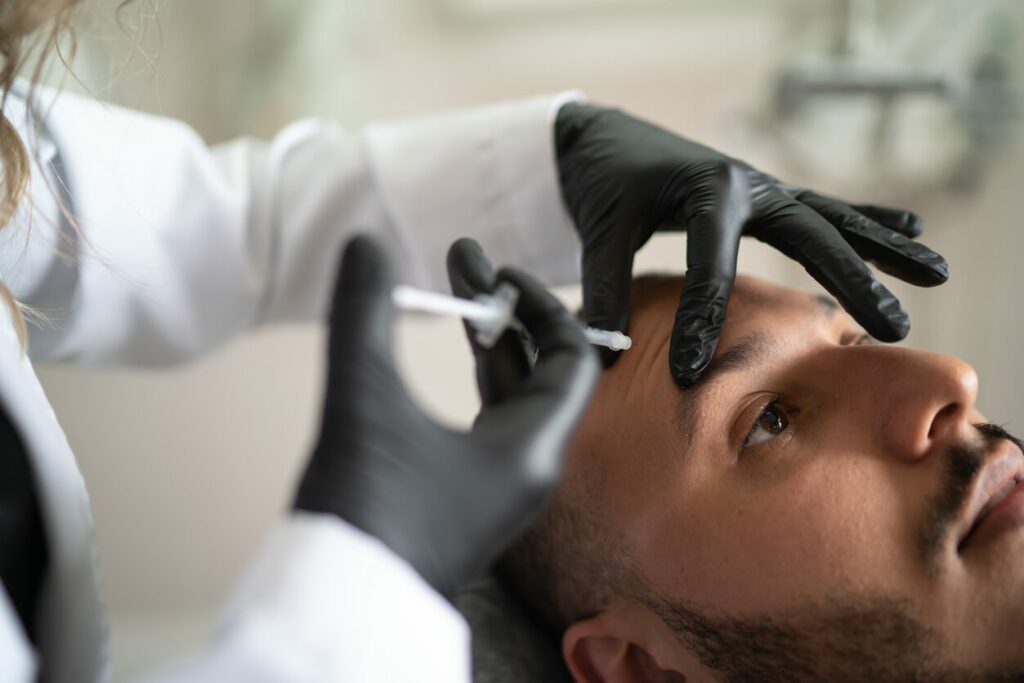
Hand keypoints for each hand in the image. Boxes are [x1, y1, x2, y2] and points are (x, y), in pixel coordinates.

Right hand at [294, 236, 598, 596]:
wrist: (339, 603)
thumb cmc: (363, 510)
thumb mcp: (363, 399)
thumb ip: (363, 313)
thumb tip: (363, 242)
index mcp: (533, 450)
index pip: (573, 358)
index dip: (540, 305)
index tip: (495, 273)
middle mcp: (529, 469)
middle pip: (539, 372)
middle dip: (503, 314)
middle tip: (464, 264)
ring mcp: (500, 486)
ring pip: (509, 398)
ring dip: (484, 346)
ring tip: (454, 295)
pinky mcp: (468, 497)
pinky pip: (486, 423)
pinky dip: (469, 382)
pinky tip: (439, 355)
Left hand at [556, 102, 948, 386]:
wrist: (604, 139)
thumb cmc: (604, 183)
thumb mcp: (599, 231)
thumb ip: (604, 289)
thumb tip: (606, 353)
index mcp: (706, 191)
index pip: (711, 265)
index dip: (699, 321)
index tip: (689, 373)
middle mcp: (748, 184)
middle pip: (811, 235)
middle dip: (853, 280)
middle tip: (892, 327)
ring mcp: (763, 187)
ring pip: (834, 218)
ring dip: (883, 247)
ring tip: (936, 273)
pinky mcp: (764, 193)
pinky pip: (824, 208)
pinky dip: (865, 219)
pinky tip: (909, 229)